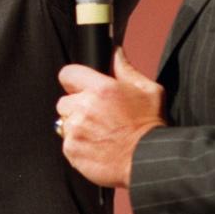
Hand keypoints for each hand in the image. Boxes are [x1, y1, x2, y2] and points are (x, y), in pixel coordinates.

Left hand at [56, 47, 165, 187]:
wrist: (148, 160)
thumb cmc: (150, 126)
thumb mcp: (148, 90)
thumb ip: (126, 69)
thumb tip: (115, 52)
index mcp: (101, 89)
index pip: (67, 74)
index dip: (73, 81)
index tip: (80, 88)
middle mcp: (84, 107)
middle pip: (64, 101)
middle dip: (77, 107)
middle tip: (96, 116)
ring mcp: (76, 130)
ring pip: (64, 123)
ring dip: (76, 127)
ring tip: (98, 134)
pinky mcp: (72, 150)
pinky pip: (67, 143)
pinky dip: (78, 146)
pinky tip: (96, 147)